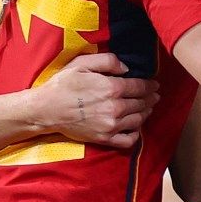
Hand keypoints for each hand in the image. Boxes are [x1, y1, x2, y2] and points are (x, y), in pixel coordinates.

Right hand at [40, 53, 159, 149]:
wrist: (45, 109)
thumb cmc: (62, 84)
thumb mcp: (82, 63)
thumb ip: (107, 61)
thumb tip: (126, 68)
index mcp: (111, 88)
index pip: (140, 87)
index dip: (150, 86)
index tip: (155, 85)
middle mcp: (114, 108)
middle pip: (141, 103)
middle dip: (150, 98)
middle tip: (155, 96)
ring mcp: (110, 125)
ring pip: (138, 120)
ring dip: (146, 113)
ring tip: (147, 108)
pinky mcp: (104, 138)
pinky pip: (128, 140)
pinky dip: (136, 134)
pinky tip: (136, 127)